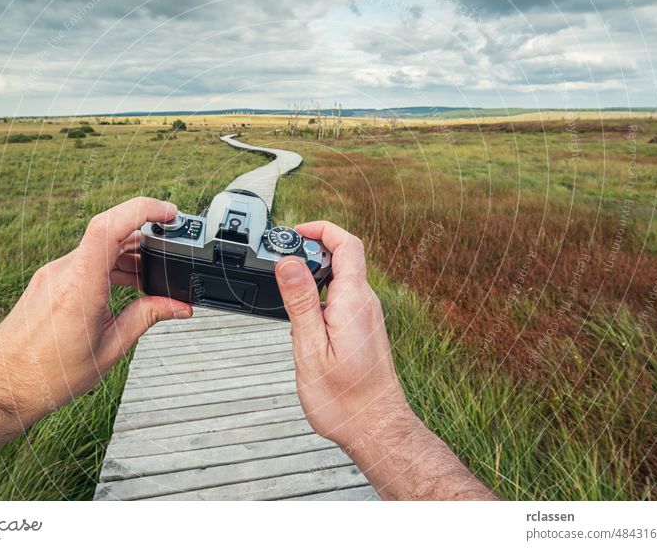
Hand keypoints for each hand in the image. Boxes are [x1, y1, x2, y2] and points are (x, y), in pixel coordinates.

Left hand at [0, 197, 192, 426]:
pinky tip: (125, 287)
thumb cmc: (51, 375)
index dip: (142, 209)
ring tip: (149, 283)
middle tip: (169, 258)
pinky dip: (111, 266)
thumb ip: (147, 317)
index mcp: (80, 286)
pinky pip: (86, 260)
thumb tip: (179, 306)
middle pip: (110, 233)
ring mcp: (52, 273)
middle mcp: (62, 271)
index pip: (108, 226)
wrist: (5, 386)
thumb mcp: (111, 348)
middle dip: (146, 239)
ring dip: (129, 256)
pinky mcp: (48, 280)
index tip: (169, 213)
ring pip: (99, 248)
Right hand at [274, 221, 495, 499]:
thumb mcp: (311, 348)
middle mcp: (365, 303)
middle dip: (311, 251)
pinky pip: (341, 299)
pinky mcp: (363, 329)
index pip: (347, 244)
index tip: (294, 232)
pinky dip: (320, 298)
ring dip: (314, 277)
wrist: (375, 428)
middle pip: (343, 257)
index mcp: (353, 301)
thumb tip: (288, 262)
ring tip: (288, 297)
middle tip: (281, 264)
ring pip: (341, 279)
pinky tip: (303, 324)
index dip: (321, 229)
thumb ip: (300, 302)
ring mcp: (366, 316)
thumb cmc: (345, 399)